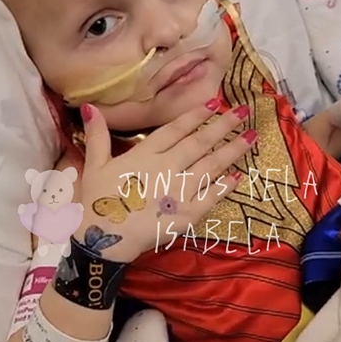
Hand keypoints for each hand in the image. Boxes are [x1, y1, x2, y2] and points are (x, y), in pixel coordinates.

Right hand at [75, 100, 256, 262]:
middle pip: (199, 143)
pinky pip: (211, 197)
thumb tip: (89, 106)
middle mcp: (167, 167)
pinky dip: (226, 186)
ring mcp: (180, 191)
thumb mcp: (94, 166)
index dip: (195, 114)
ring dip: (232, 151)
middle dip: (223, 126)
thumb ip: (97, 136)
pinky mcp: (188, 214)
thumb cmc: (98, 202)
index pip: (175, 129)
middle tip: (243, 112)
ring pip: (211, 166)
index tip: (215, 101)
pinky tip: (239, 176)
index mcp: (145, 154)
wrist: (104, 240)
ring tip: (251, 137)